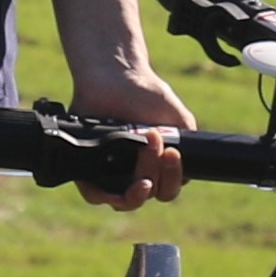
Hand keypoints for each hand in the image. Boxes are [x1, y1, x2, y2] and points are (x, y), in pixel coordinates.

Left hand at [67, 52, 192, 210]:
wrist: (118, 75)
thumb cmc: (147, 94)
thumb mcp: (178, 120)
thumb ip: (188, 145)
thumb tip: (187, 173)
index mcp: (156, 166)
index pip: (167, 189)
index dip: (172, 179)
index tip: (172, 154)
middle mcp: (134, 172)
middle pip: (148, 195)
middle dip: (157, 176)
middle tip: (156, 145)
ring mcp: (110, 172)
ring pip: (124, 201)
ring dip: (137, 187)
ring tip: (142, 164)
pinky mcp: (87, 169)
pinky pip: (94, 195)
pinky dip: (104, 194)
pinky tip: (118, 182)